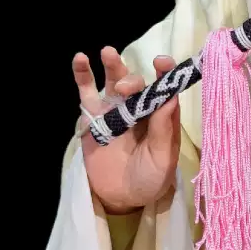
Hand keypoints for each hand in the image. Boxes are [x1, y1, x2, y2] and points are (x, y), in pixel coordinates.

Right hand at [72, 46, 180, 214]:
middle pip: (138, 84)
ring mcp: (114, 109)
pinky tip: (80, 59)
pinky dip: (82, 74)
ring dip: (112, 64)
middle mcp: (140, 107)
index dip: (165, 72)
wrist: (121, 198)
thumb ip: (163, 130)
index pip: (165, 88)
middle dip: (132, 80)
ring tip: (107, 52)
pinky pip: (86, 92)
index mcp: (161, 116)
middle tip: (124, 89)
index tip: (162, 62)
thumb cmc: (150, 179)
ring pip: (113, 80)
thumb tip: (170, 97)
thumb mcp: (162, 160)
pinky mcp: (92, 116)